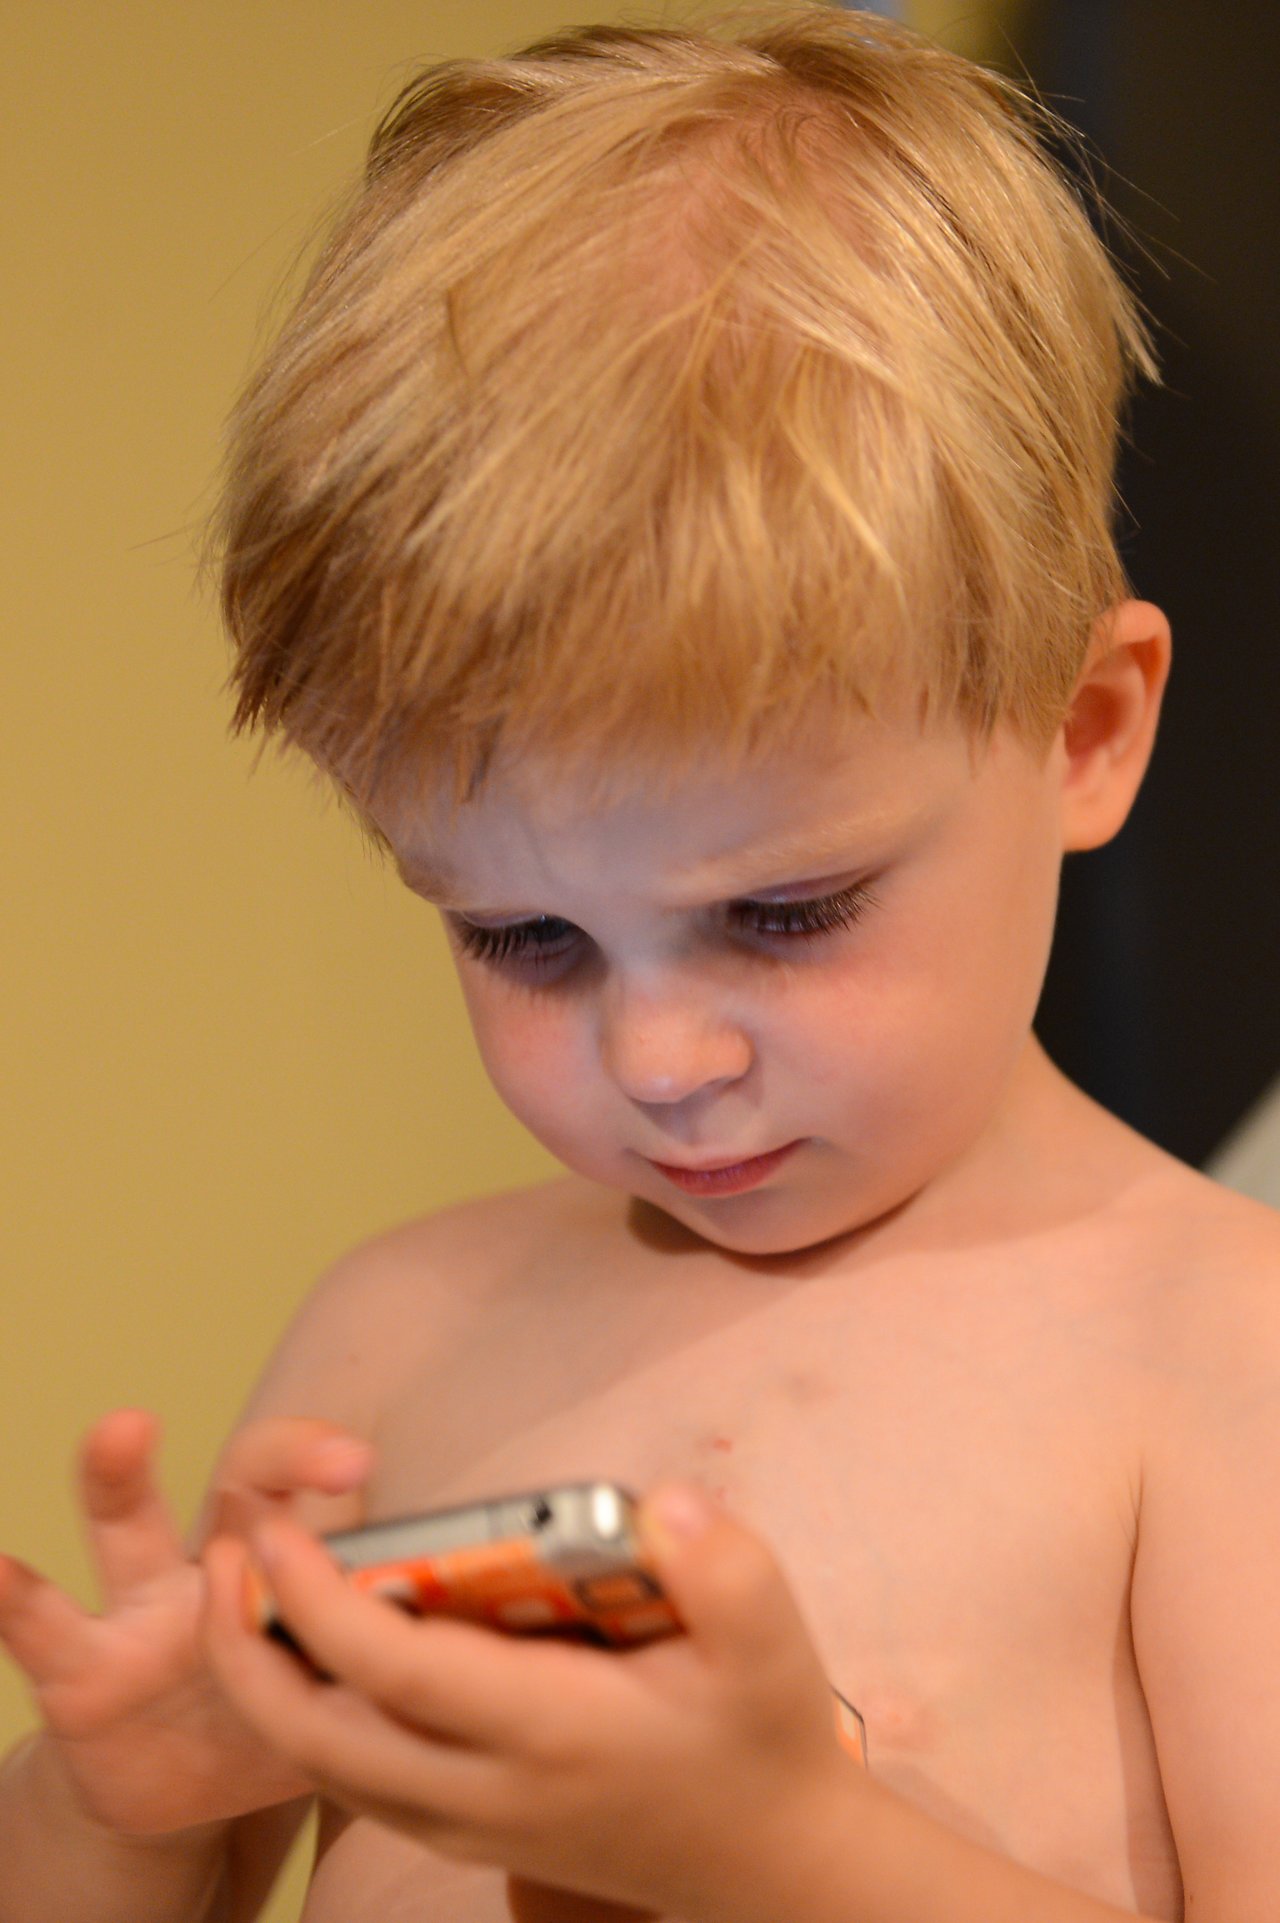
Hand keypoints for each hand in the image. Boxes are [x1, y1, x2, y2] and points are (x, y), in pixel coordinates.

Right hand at [0, 1407, 371, 1834]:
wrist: (179, 1797)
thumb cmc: (279, 1716)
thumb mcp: (343, 1689)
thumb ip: (401, 1655)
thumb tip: (527, 1634)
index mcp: (287, 1568)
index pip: (325, 1495)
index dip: (351, 1475)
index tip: (377, 1465)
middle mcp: (213, 1566)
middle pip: (242, 1484)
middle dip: (285, 1455)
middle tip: (333, 1454)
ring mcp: (140, 1614)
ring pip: (128, 1526)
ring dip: (122, 1473)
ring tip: (123, 1427)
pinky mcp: (81, 1676)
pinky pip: (41, 1628)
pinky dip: (12, 1594)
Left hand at [203, 1484, 859, 1918]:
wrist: (770, 1868)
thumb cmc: (762, 1740)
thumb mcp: (773, 1649)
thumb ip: (728, 1570)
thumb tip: (665, 1503)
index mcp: (546, 1733)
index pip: (392, 1670)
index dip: (314, 1600)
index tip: (269, 1528)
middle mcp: (486, 1792)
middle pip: (319, 1737)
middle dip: (244, 1651)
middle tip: (218, 1557)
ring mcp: (470, 1825)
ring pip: (326, 1768)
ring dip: (264, 1687)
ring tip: (242, 1593)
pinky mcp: (469, 1833)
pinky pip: (357, 1781)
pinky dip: (307, 1719)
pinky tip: (309, 1654)